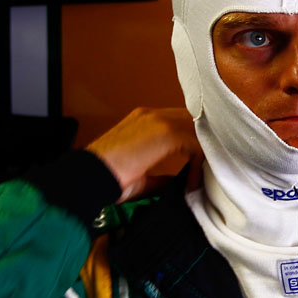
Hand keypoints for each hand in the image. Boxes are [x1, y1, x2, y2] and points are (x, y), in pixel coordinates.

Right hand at [86, 108, 200, 202]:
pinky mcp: (165, 132)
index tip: (198, 167)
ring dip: (204, 153)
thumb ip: (163, 177)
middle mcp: (152, 115)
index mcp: (143, 120)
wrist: (89, 178)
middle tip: (208, 170)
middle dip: (203, 145)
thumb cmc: (109, 180)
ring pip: (197, 130)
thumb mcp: (142, 177)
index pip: (181, 122)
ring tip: (202, 177)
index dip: (194, 143)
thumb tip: (182, 182)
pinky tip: (192, 182)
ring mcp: (159, 121)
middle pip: (192, 122)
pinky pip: (195, 143)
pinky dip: (198, 163)